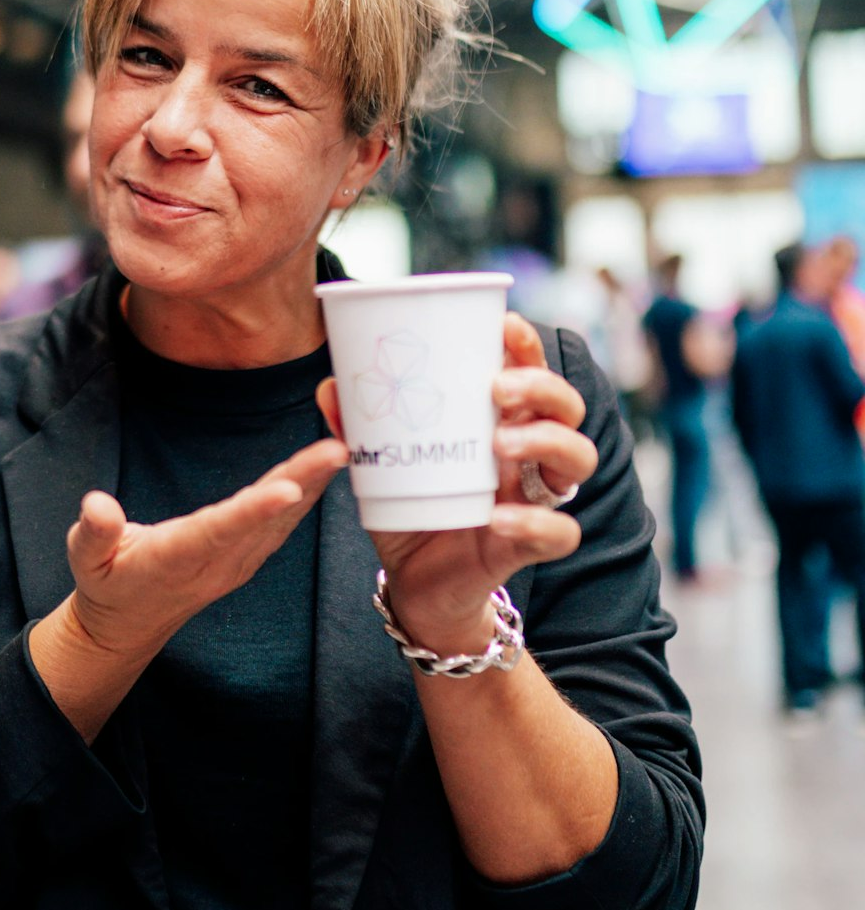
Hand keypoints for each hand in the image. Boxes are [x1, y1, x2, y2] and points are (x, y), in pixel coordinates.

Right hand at [64, 436, 347, 657]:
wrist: (128, 624)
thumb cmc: (106, 582)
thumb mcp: (84, 559)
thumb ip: (93, 532)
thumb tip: (97, 504)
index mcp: (177, 557)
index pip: (221, 528)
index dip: (255, 509)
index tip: (289, 488)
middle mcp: (216, 561)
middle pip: (265, 518)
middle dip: (302, 482)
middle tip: (336, 450)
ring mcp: (237, 562)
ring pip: (281, 520)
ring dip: (313, 485)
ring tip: (340, 450)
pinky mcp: (247, 556)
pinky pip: (282, 524)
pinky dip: (305, 495)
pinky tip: (323, 470)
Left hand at [316, 313, 597, 655]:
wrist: (414, 584)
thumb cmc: (408, 510)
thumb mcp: (380, 466)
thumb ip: (358, 428)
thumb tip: (330, 386)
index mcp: (499, 422)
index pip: (530, 372)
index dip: (527, 346)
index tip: (503, 325)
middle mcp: (526, 455)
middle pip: (568, 407)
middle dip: (542, 387)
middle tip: (497, 389)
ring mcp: (532, 498)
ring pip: (579, 460)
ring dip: (547, 442)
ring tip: (499, 443)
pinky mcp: (528, 546)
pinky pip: (560, 533)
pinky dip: (535, 523)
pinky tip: (499, 518)